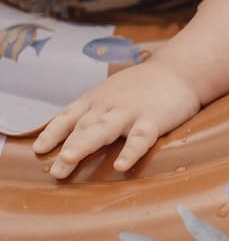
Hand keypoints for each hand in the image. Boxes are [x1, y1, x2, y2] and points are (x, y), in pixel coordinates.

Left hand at [32, 60, 201, 178]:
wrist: (179, 70)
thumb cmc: (143, 86)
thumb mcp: (112, 92)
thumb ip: (94, 110)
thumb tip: (71, 130)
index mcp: (97, 100)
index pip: (69, 116)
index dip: (52, 132)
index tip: (38, 149)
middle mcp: (108, 105)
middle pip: (82, 127)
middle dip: (65, 148)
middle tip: (54, 170)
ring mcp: (130, 112)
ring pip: (103, 129)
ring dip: (84, 144)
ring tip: (68, 159)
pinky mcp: (153, 120)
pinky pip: (140, 138)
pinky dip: (130, 152)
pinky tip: (121, 166)